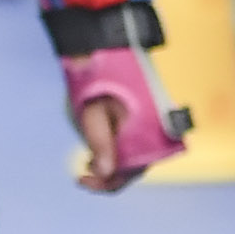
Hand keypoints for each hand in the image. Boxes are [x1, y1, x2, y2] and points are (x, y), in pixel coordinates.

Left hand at [64, 44, 189, 190]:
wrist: (107, 50)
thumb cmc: (98, 79)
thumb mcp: (93, 113)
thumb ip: (100, 143)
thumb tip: (104, 173)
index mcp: (146, 132)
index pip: (129, 172)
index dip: (106, 183)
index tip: (80, 179)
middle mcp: (155, 132)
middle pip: (134, 168)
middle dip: (109, 175)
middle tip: (82, 173)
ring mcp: (151, 127)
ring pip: (133, 158)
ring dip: (112, 164)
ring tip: (88, 161)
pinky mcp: (145, 121)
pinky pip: (134, 145)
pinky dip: (117, 152)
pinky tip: (100, 150)